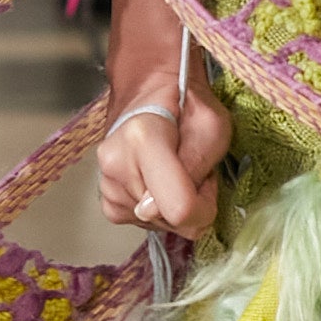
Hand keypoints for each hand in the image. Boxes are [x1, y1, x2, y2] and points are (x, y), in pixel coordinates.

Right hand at [96, 69, 231, 241]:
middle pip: (170, 220)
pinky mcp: (107, 203)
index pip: (179, 208)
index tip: (207, 181)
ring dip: (175, 205)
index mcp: (142, 140)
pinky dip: (160, 211)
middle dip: (192, 203)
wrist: (151, 95)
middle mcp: (115, 165)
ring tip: (174, 171)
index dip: (204, 206)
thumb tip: (177, 213)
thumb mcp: (213, 127)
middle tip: (192, 170)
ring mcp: (106, 186)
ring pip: (159, 225)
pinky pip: (144, 224)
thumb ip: (198, 168)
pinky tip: (159, 183)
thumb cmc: (187, 107)